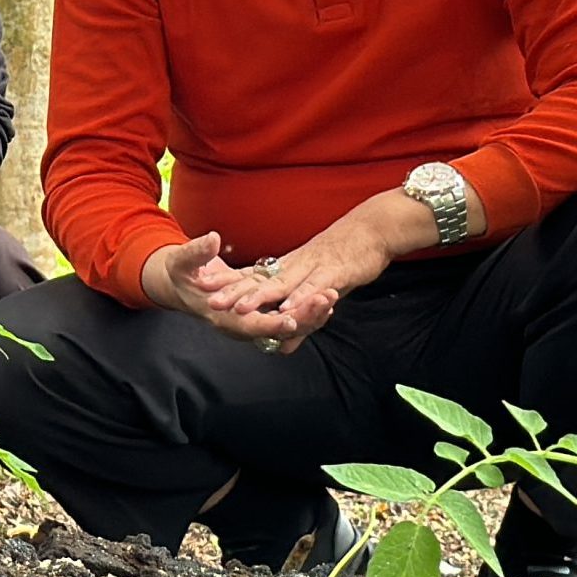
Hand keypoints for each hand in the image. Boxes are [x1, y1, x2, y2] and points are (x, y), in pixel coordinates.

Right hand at [142, 233, 331, 346]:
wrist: (181, 283)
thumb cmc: (180, 274)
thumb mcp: (182, 261)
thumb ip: (196, 253)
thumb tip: (212, 240)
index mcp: (222, 317)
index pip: (251, 326)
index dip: (271, 323)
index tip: (291, 317)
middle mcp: (241, 325)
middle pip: (278, 331)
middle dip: (304, 317)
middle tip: (327, 299)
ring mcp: (254, 321)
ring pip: (288, 327)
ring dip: (311, 314)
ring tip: (333, 296)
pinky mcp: (262, 313)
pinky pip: (289, 317)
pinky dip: (306, 310)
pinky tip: (325, 297)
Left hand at [208, 211, 397, 353]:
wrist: (374, 229)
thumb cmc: (345, 259)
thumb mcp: (319, 289)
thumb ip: (299, 318)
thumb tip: (284, 347)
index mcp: (287, 268)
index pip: (252, 276)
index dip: (228, 284)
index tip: (202, 288)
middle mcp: (295, 267)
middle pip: (260, 281)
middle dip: (233, 293)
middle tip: (208, 301)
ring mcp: (313, 268)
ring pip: (282, 285)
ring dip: (261, 297)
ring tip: (239, 308)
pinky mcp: (335, 273)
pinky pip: (315, 287)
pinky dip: (302, 297)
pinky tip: (289, 308)